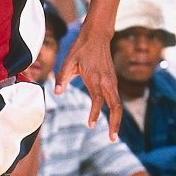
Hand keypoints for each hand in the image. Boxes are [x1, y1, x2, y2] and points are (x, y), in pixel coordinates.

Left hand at [55, 23, 122, 138]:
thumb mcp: (68, 61)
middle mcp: (107, 81)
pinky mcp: (113, 81)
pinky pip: (116, 99)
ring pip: (118, 104)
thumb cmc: (81, 49)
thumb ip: (62, 78)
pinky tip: (112, 120)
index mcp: (96, 78)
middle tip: (112, 138)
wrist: (97, 36)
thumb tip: (56, 92)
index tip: (90, 125)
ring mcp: (112, 81)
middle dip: (115, 123)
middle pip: (116, 106)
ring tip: (113, 134)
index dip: (95, 113)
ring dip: (117, 120)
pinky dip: (115, 111)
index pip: (98, 100)